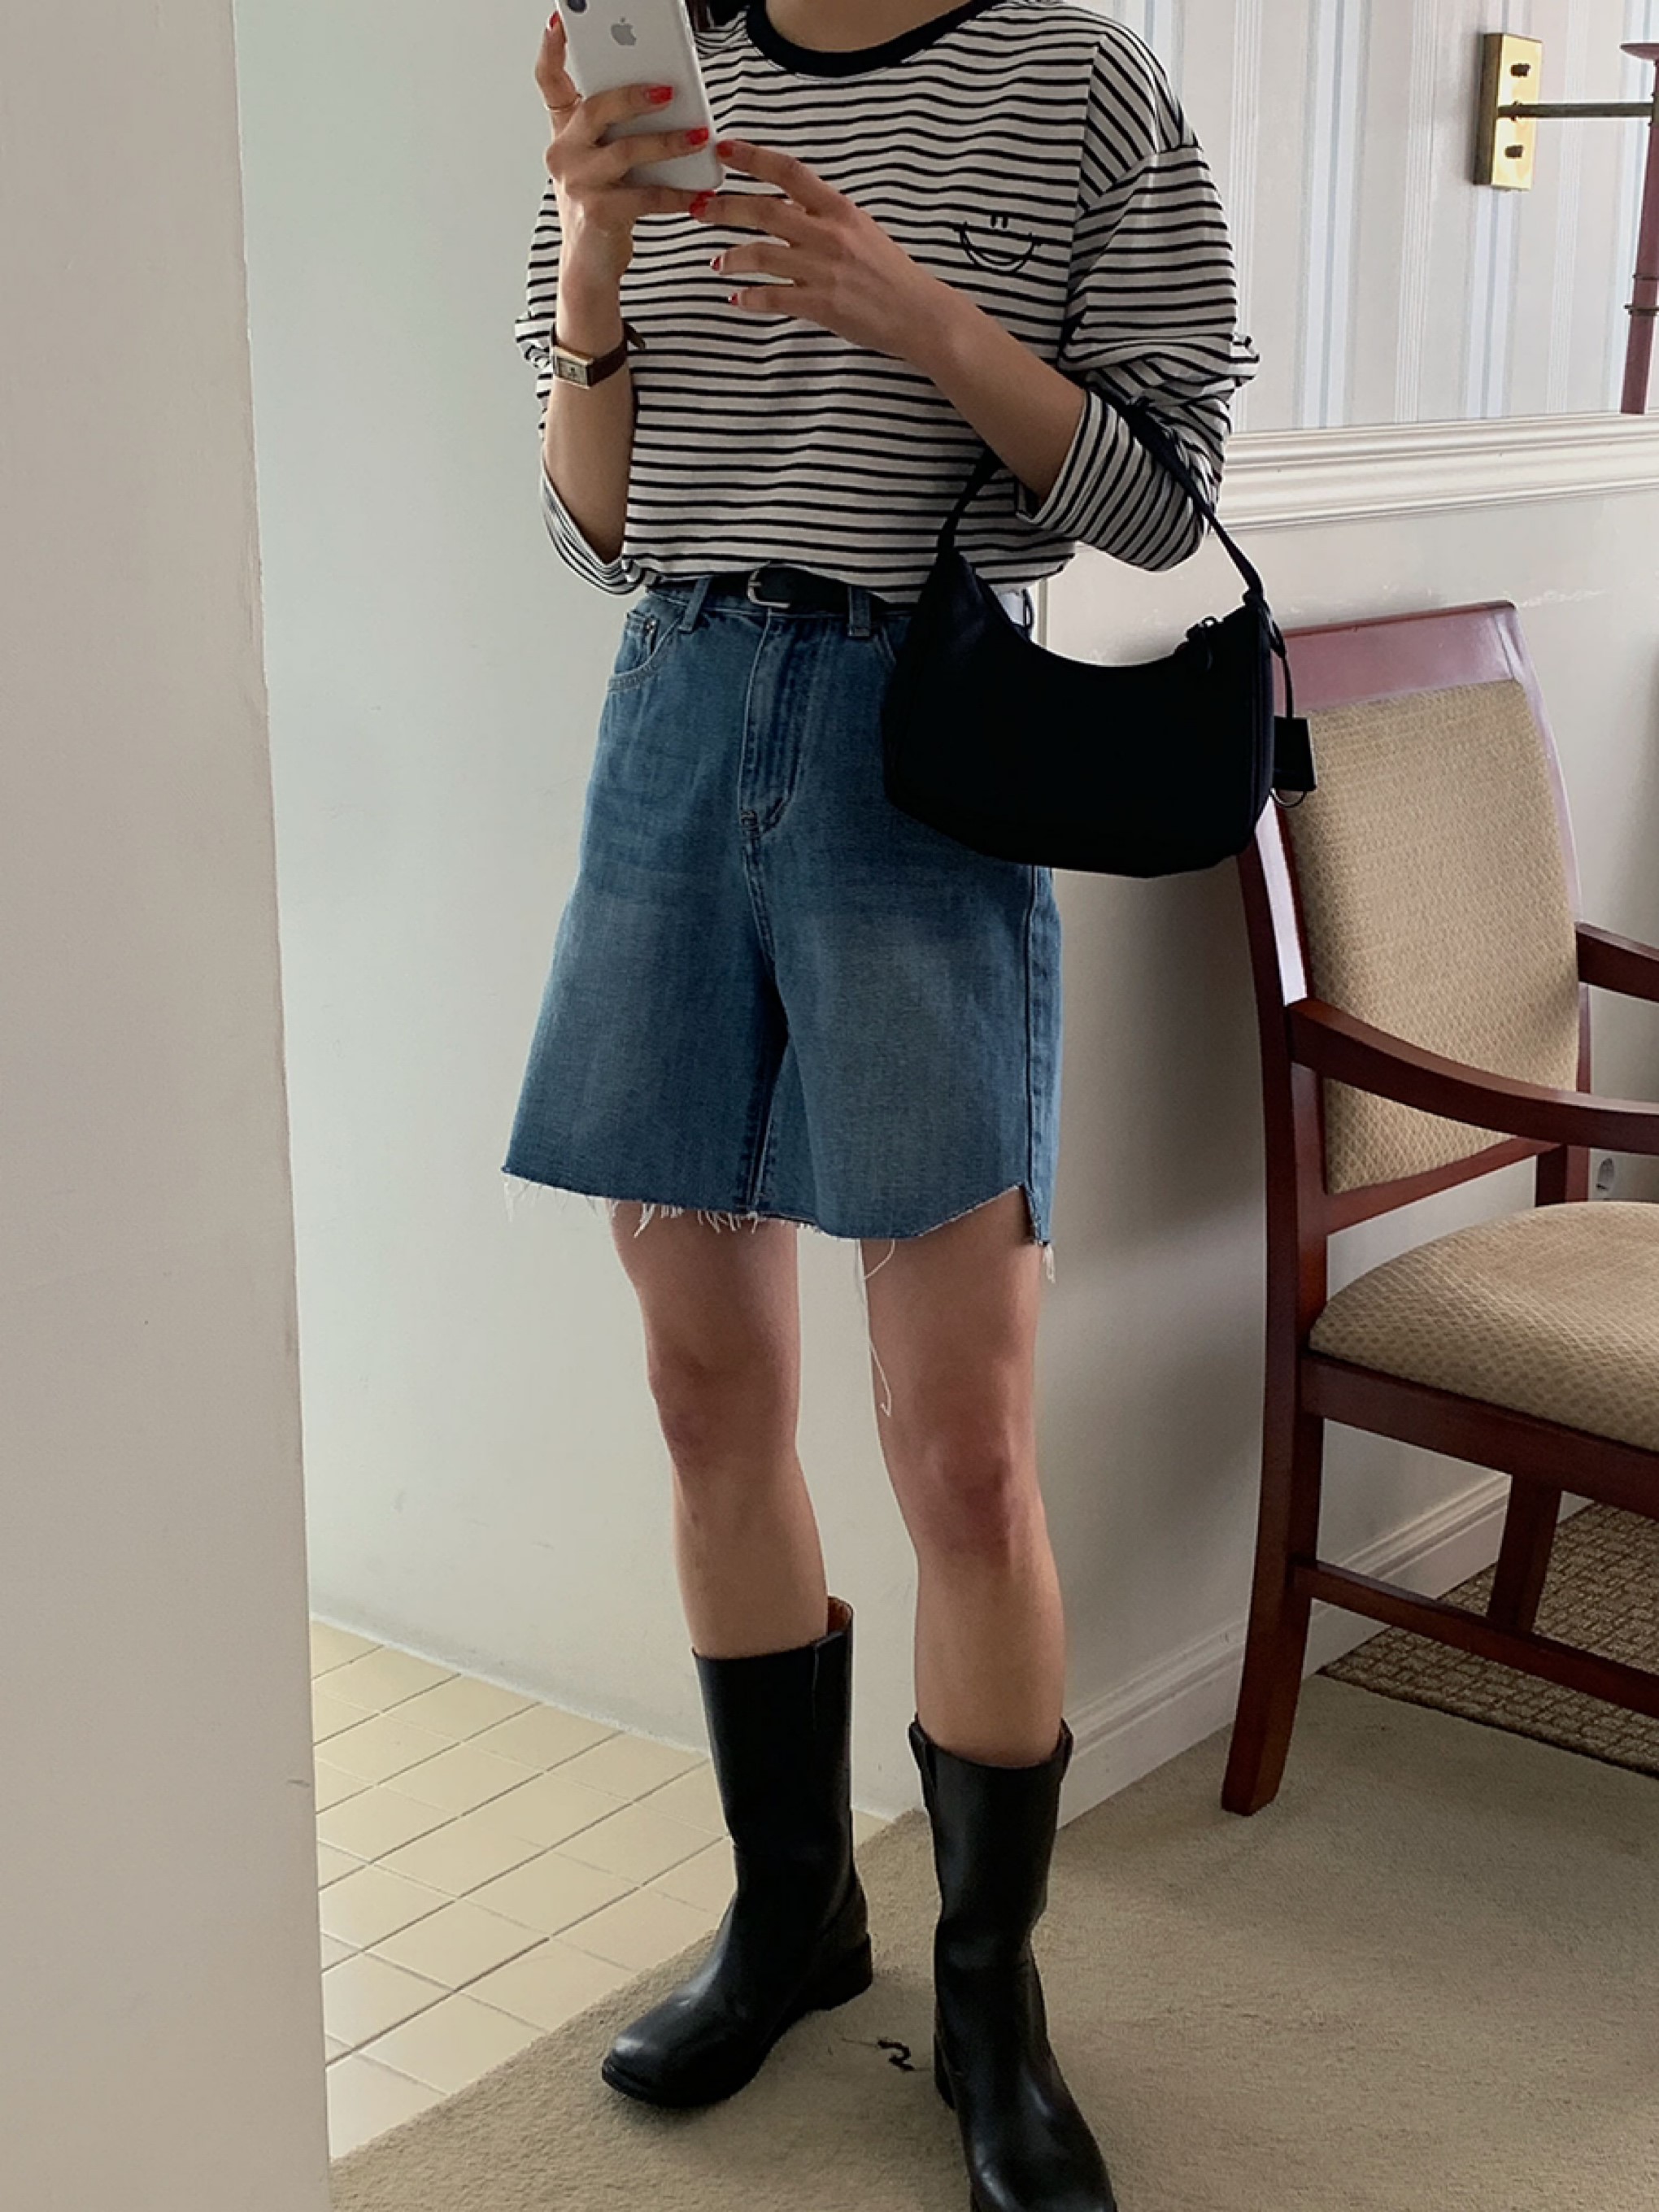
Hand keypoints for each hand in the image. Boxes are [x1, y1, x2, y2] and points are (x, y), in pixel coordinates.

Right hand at [536, 16, 709, 283]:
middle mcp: (563, 153)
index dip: (552, 49)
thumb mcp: (604, 160)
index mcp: (564, 132)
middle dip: (633, 95)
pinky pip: (645, 197)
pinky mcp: (598, 213)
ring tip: (700, 136)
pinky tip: (700, 192)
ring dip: (668, 143)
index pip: (549, 82)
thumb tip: (669, 97)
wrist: (589, 265)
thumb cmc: (603, 205)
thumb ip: (620, 129)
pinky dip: (676, 195)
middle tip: (669, 89)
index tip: (560, 18)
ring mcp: (577, 184)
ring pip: (626, 151)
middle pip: (595, 108)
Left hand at [690, 138, 948, 360]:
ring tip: (716, 262)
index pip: (789, 172)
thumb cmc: (889, 273)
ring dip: (731, 257)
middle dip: (724, 208)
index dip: (753, 158)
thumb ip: (822, 216)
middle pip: (764, 211)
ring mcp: (823, 270)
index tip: (724, 150)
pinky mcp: (820, 305)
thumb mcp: (859, 229)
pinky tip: (737, 298)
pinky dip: (749, 298)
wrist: (917, 313)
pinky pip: (772, 298)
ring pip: (761, 255)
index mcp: (839, 209)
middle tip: (700, 208)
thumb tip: (783, 204)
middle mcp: (828, 234)